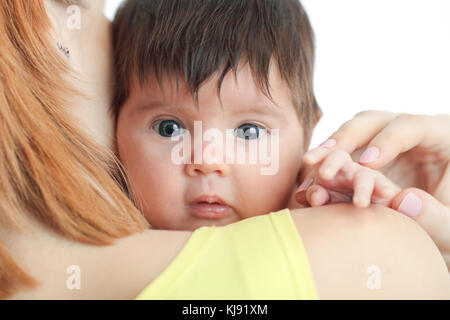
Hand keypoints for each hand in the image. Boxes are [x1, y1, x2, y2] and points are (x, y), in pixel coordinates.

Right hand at [299, 111, 449, 268]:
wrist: (439, 223)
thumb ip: (437, 217)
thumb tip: (401, 202)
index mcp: (441, 135)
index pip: (409, 126)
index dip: (387, 141)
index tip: (367, 164)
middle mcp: (407, 134)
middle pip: (373, 121)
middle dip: (346, 137)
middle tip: (328, 159)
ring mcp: (382, 145)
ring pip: (351, 134)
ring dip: (328, 150)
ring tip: (310, 166)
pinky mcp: (363, 161)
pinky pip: (341, 157)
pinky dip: (324, 168)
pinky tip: (309, 184)